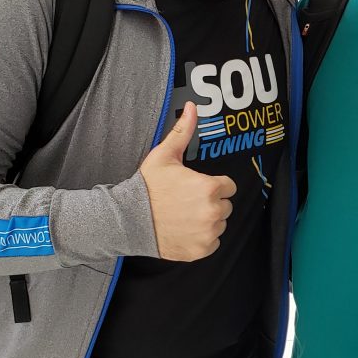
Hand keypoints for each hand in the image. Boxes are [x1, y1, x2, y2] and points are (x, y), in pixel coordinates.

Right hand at [139, 103, 236, 261]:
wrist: (128, 220)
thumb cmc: (147, 186)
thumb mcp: (164, 155)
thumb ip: (183, 131)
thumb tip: (193, 107)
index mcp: (210, 187)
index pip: (228, 186)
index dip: (213, 185)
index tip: (196, 187)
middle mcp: (213, 211)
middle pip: (225, 206)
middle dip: (210, 202)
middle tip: (187, 202)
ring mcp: (208, 233)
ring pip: (219, 224)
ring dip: (207, 221)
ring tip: (184, 216)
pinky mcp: (201, 250)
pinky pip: (212, 243)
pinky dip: (202, 239)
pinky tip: (184, 230)